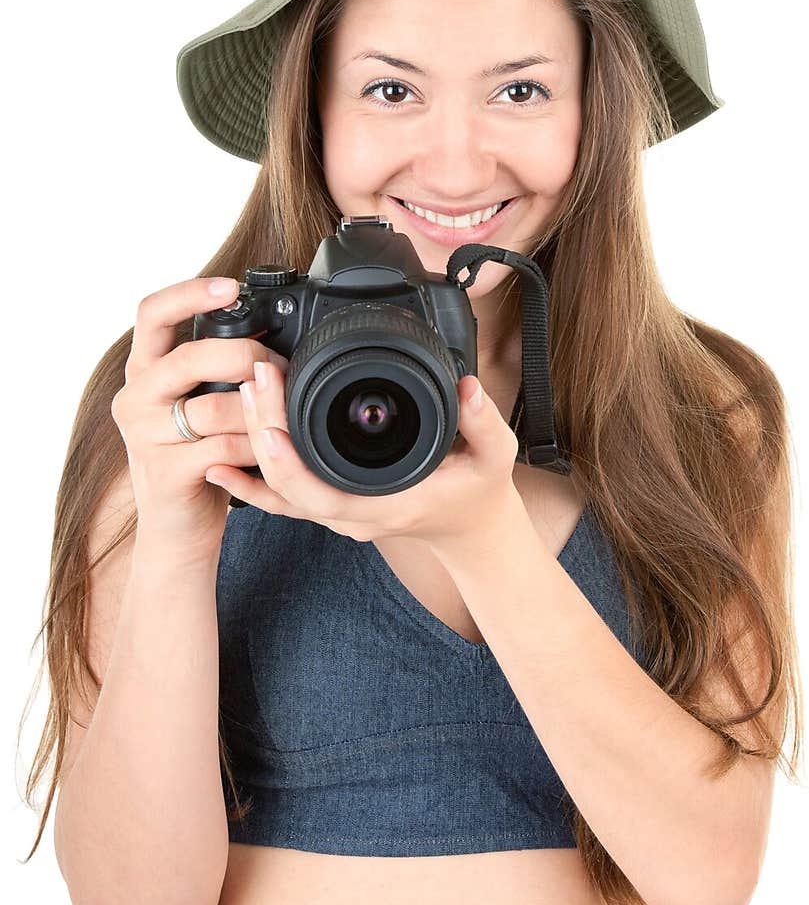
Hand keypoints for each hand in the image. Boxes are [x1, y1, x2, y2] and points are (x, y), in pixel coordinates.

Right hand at [110, 276, 289, 558]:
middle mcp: (134, 397)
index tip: (230, 286)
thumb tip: (270, 331)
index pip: (152, 313)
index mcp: (144, 371)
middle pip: (190, 358)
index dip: (190, 293)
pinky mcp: (163, 473)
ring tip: (283, 417)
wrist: (177, 528)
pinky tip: (268, 452)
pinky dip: (256, 449)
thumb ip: (217, 370)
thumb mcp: (200, 404)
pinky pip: (223, 449)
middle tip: (278, 368)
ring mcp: (143, 436)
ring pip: (214, 407)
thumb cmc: (198, 458)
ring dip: (260, 411)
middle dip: (245, 358)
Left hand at [203, 359, 522, 551]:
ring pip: (277, 491)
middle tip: (256, 376)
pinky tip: (218, 462)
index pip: (320, 492)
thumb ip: (484, 422)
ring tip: (241, 391)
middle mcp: (351, 516)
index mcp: (385, 505)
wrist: (472, 528)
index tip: (273, 409)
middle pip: (286, 485)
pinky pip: (280, 498)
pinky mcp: (330, 502)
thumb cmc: (479, 492)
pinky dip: (249, 482)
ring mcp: (337, 513)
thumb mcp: (494, 456)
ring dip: (253, 444)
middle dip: (262, 430)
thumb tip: (466, 387)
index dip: (287, 458)